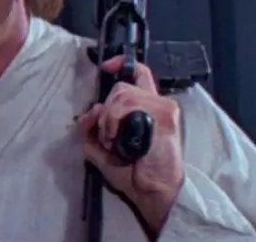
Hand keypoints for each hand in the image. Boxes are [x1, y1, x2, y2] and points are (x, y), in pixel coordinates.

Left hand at [77, 56, 184, 232]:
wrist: (153, 191)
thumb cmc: (133, 173)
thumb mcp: (103, 147)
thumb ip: (94, 127)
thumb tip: (89, 111)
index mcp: (148, 107)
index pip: (140, 73)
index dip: (121, 64)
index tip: (106, 67)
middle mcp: (158, 102)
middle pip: (122, 86)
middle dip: (106, 110)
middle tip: (108, 135)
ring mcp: (163, 107)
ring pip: (122, 95)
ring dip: (110, 119)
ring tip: (114, 140)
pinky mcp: (165, 114)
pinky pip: (129, 105)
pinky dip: (116, 121)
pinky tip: (119, 139)